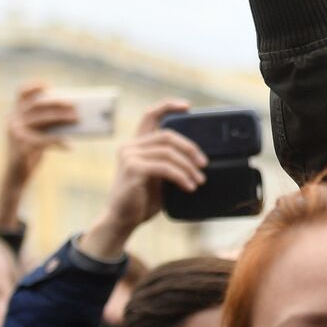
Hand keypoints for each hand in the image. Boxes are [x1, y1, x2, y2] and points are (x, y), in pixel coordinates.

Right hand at [4, 82, 75, 177]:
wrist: (16, 177)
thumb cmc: (30, 153)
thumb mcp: (37, 134)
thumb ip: (46, 123)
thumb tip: (71, 113)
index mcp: (14, 114)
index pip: (20, 94)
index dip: (33, 86)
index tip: (48, 85)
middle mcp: (12, 121)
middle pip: (37, 105)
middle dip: (58, 104)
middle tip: (75, 105)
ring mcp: (15, 133)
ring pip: (42, 120)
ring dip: (62, 118)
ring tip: (77, 119)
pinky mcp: (21, 147)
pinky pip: (44, 140)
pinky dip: (59, 142)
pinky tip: (70, 146)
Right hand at [77, 99, 206, 259]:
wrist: (122, 221)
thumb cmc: (142, 199)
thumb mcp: (159, 176)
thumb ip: (169, 162)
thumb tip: (198, 158)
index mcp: (137, 145)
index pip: (150, 115)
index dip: (168, 106)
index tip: (188, 106)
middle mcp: (130, 146)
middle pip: (167, 135)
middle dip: (190, 148)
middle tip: (204, 164)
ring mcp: (129, 156)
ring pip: (168, 152)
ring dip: (188, 167)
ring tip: (199, 181)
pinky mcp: (132, 169)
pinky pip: (164, 167)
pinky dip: (181, 176)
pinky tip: (189, 187)